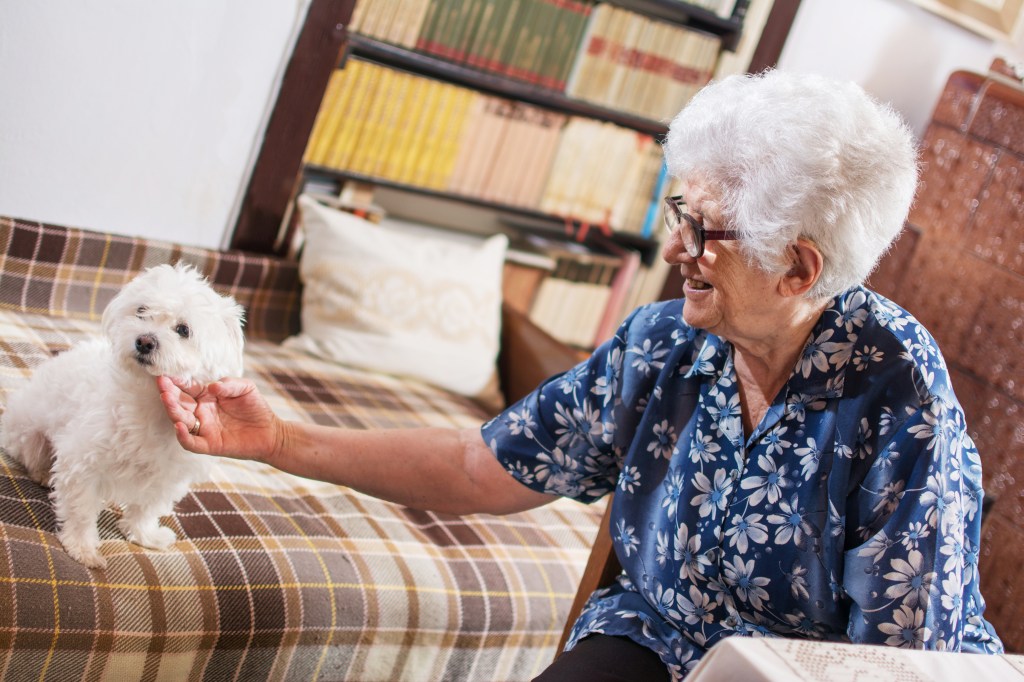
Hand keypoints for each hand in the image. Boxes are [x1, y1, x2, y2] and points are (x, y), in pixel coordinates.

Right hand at [156, 376, 283, 462]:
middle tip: (161, 384)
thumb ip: (230, 384)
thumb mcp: (246, 388)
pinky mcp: (210, 444)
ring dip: (172, 410)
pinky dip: (183, 436)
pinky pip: (191, 442)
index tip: (166, 374)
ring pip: (181, 421)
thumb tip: (212, 386)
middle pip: (179, 403)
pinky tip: (179, 425)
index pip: (187, 388)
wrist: (271, 432)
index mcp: (206, 397)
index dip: (177, 381)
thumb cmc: (255, 407)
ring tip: (166, 398)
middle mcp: (201, 412)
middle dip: (168, 393)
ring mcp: (204, 429)